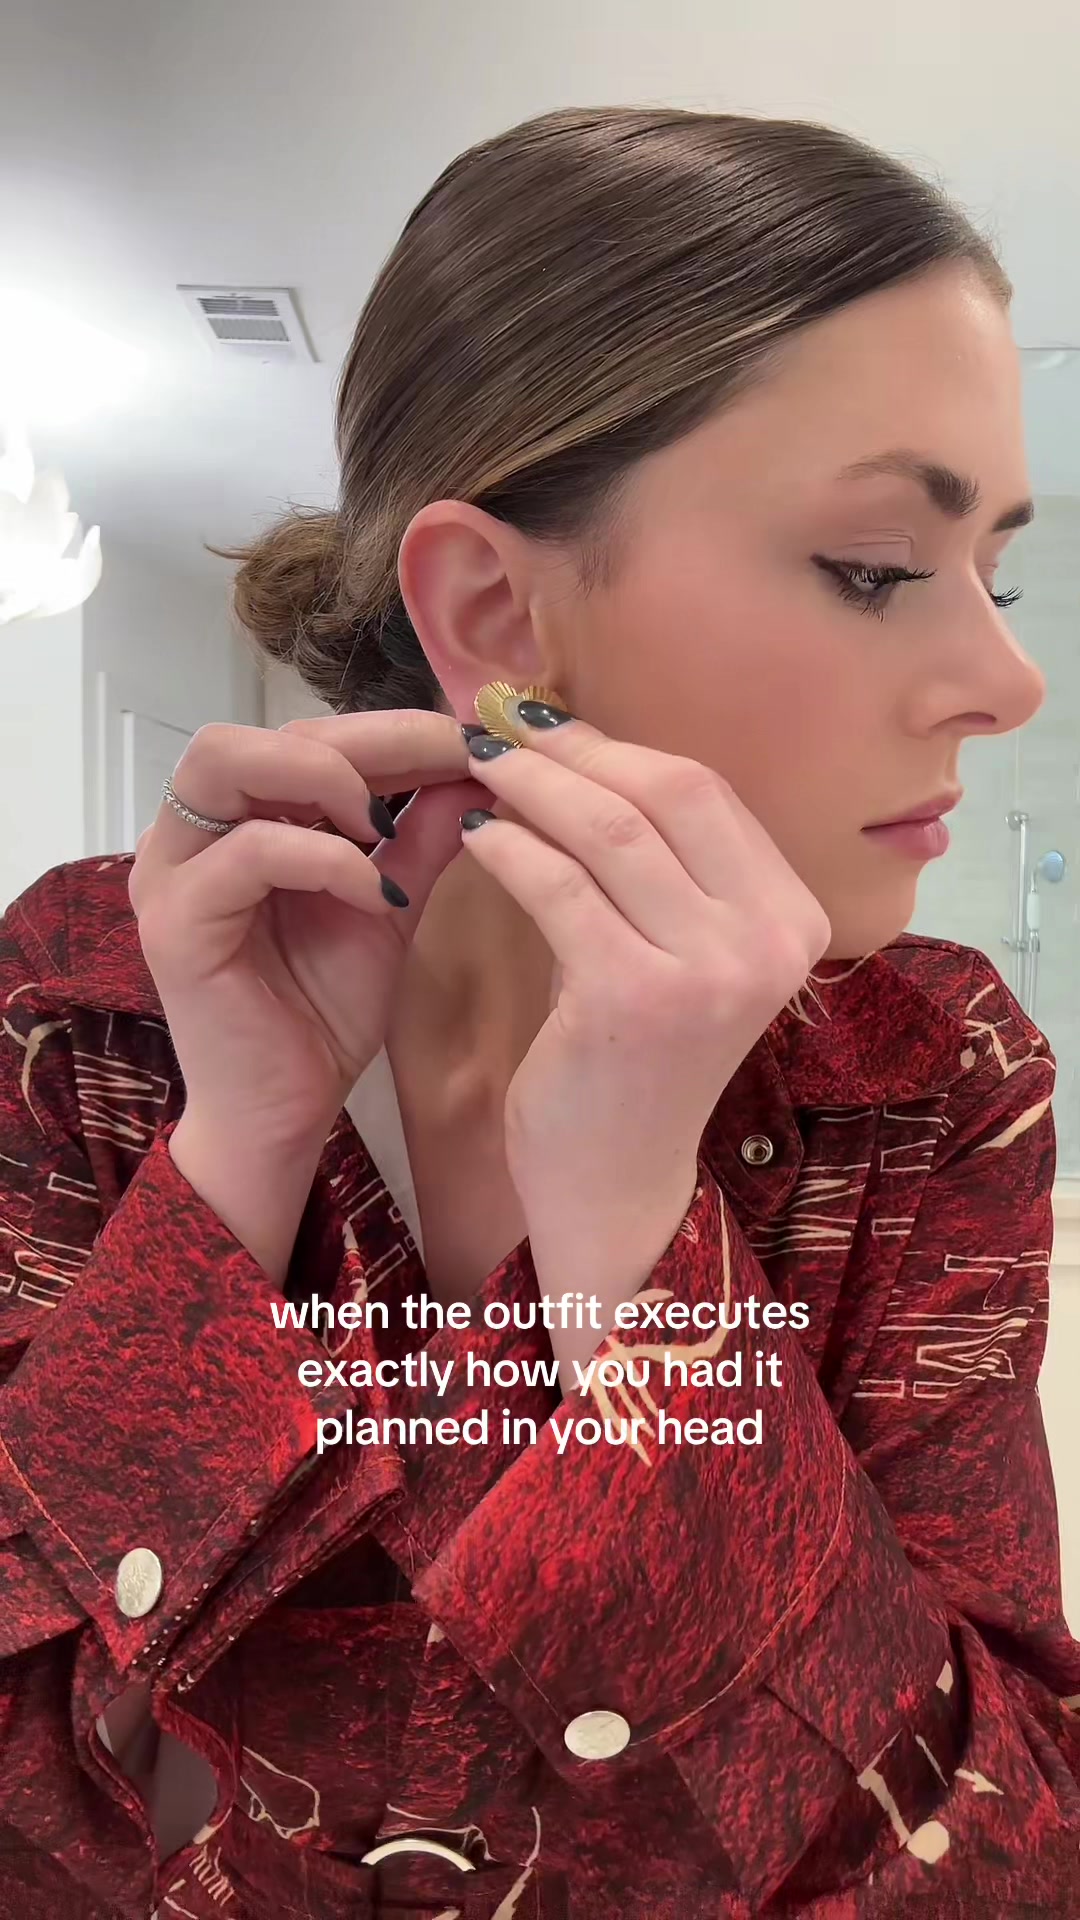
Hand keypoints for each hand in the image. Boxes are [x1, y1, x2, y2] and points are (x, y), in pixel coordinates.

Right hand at [129, 713, 488, 1277]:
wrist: (286, 1114)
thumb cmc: (322, 1013)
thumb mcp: (387, 907)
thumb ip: (419, 839)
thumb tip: (473, 768)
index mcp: (233, 821)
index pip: (299, 735)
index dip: (385, 729)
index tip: (465, 742)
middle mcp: (188, 834)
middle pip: (256, 731)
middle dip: (360, 737)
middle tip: (443, 759)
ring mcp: (172, 873)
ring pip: (225, 762)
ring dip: (322, 775)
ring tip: (387, 823)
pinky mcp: (176, 924)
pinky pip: (246, 854)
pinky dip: (322, 859)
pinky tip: (374, 891)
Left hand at [460, 706, 831, 1331]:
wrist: (614, 1183)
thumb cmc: (634, 1058)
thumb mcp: (677, 950)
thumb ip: (659, 862)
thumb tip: (583, 743)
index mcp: (795, 917)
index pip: (706, 792)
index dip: (618, 745)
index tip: (550, 720)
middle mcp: (772, 939)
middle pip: (666, 793)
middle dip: (573, 749)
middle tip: (502, 725)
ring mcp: (710, 970)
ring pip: (608, 831)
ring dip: (532, 786)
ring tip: (480, 767)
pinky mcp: (635, 997)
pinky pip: (558, 887)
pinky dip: (509, 849)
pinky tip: (477, 837)